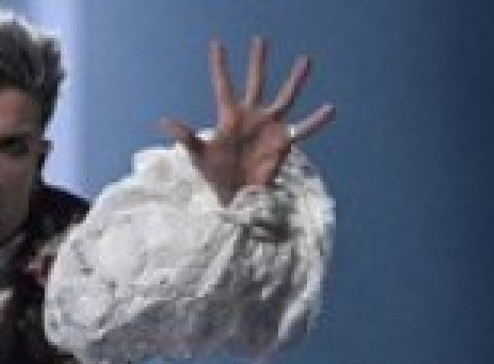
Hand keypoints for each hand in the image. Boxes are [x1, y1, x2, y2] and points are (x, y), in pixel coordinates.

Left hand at [160, 37, 335, 204]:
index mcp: (229, 117)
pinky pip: (304, 128)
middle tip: (259, 40)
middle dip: (257, 62)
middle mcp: (252, 116)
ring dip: (295, 80)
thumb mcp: (198, 154)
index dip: (220, 66)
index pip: (223, 86)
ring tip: (305, 60)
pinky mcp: (283, 141)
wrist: (236, 195)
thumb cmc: (216, 174)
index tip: (217, 44)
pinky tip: (330, 108)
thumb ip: (185, 135)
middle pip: (256, 82)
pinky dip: (317, 120)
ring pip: (285, 97)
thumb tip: (163, 121)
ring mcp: (269, 126)